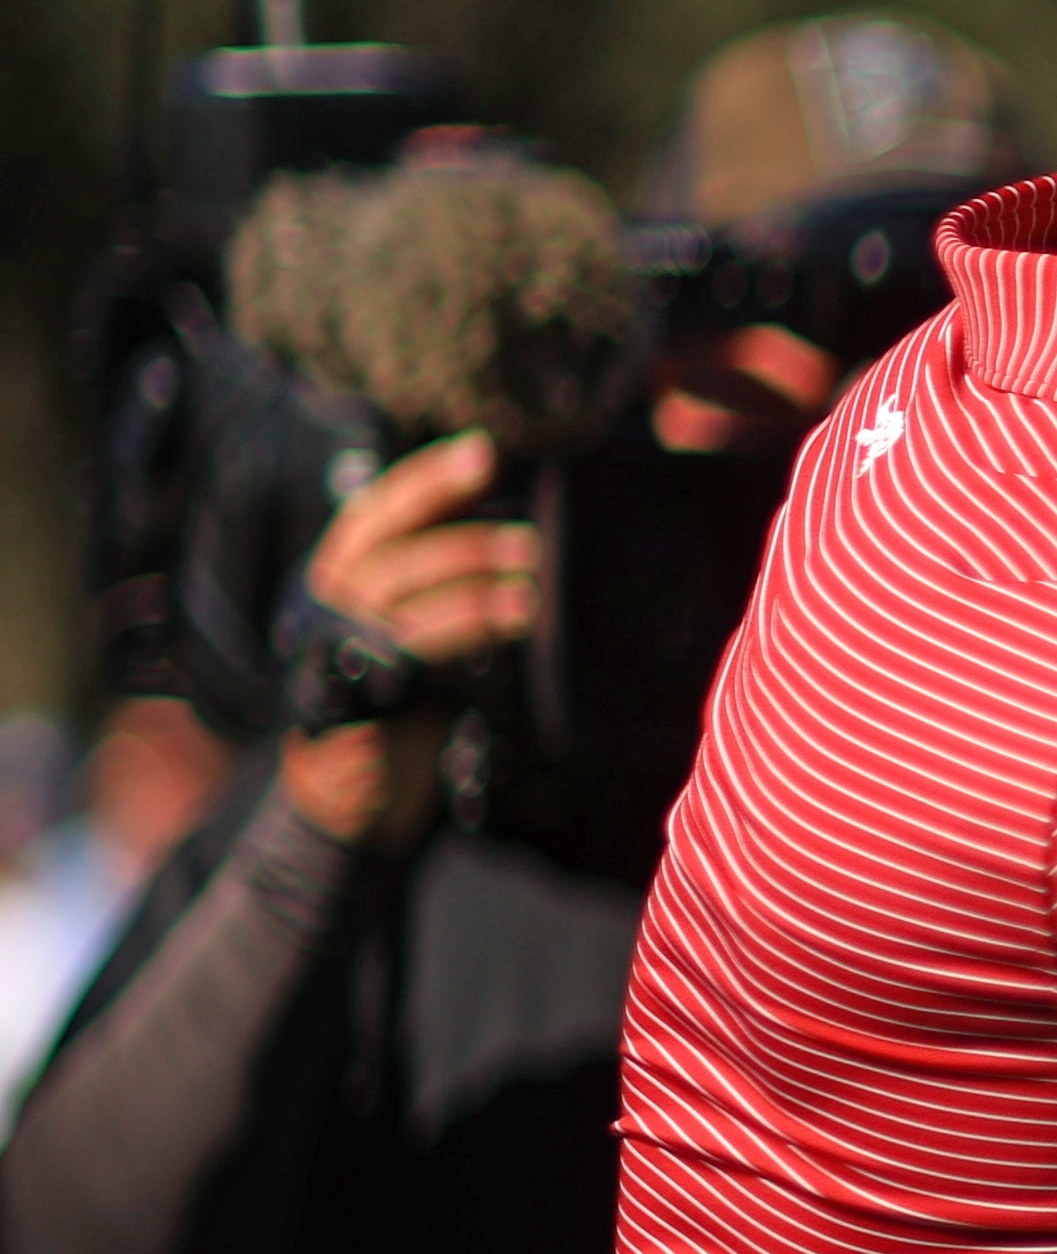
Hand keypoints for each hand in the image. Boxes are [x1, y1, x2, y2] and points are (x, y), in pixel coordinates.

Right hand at [278, 431, 530, 849]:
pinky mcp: (355, 694)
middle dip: (458, 527)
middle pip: (385, 543)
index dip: (426, 478)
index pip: (375, 512)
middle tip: (529, 539)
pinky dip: (467, 624)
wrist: (352, 802)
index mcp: (337, 580)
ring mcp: (334, 648)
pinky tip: (516, 619)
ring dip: (473, 578)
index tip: (483, 452)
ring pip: (399, 590)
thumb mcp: (414, 638)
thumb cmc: (396, 709)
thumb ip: (441, 590)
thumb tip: (516, 534)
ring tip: (534, 584)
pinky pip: (413, 646)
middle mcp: (326, 605)